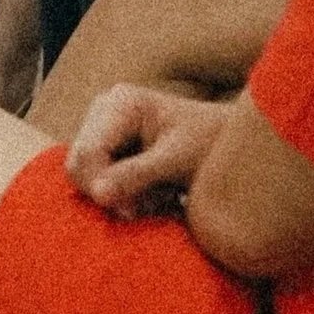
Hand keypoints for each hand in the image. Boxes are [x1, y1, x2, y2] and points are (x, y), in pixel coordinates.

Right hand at [67, 86, 230, 218]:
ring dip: (117, 194)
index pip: (88, 151)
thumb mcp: (175, 161)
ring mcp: (104, 125)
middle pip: (79, 161)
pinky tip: (151, 194)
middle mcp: (105, 109)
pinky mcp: (110, 144)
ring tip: (155, 198)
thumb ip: (136, 176)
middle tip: (145, 208)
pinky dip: (122, 193)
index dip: (101, 185)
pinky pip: (98, 177)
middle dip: (108, 191)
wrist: (233, 142)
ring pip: (85, 173)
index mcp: (121, 103)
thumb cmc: (210, 145)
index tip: (131, 211)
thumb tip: (98, 196)